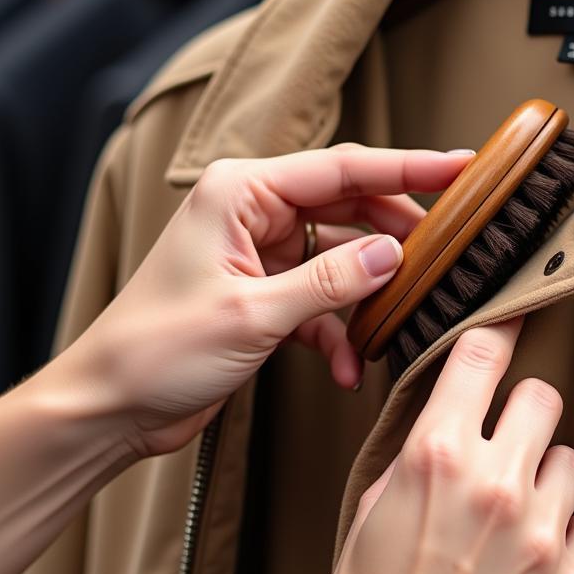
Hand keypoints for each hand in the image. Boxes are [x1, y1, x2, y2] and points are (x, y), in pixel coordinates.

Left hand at [57, 145, 471, 456]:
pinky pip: (321, 302)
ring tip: (397, 323)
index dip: (408, 167)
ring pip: (340, 260)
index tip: (463, 168)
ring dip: (366, 298)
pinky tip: (348, 367)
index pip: (342, 168)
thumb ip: (329, 282)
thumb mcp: (252, 313)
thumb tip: (391, 256)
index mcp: (242, 193)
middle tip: (444, 259)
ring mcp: (260, 256)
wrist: (111, 406)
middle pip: (348, 209)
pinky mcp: (264, 297)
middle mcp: (253, 214)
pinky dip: (338, 332)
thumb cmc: (157, 348)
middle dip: (394, 240)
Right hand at [296, 319, 573, 573]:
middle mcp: (495, 486)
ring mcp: (540, 537)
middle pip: (544, 396)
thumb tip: (458, 414)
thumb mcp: (372, 508)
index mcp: (436, 457)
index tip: (513, 318)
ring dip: (545, 481)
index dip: (499, 330)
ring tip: (512, 521)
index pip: (484, 354)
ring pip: (572, 462)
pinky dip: (565, 537)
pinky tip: (528, 564)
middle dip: (522, 415)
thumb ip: (422, 451)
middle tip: (506, 446)